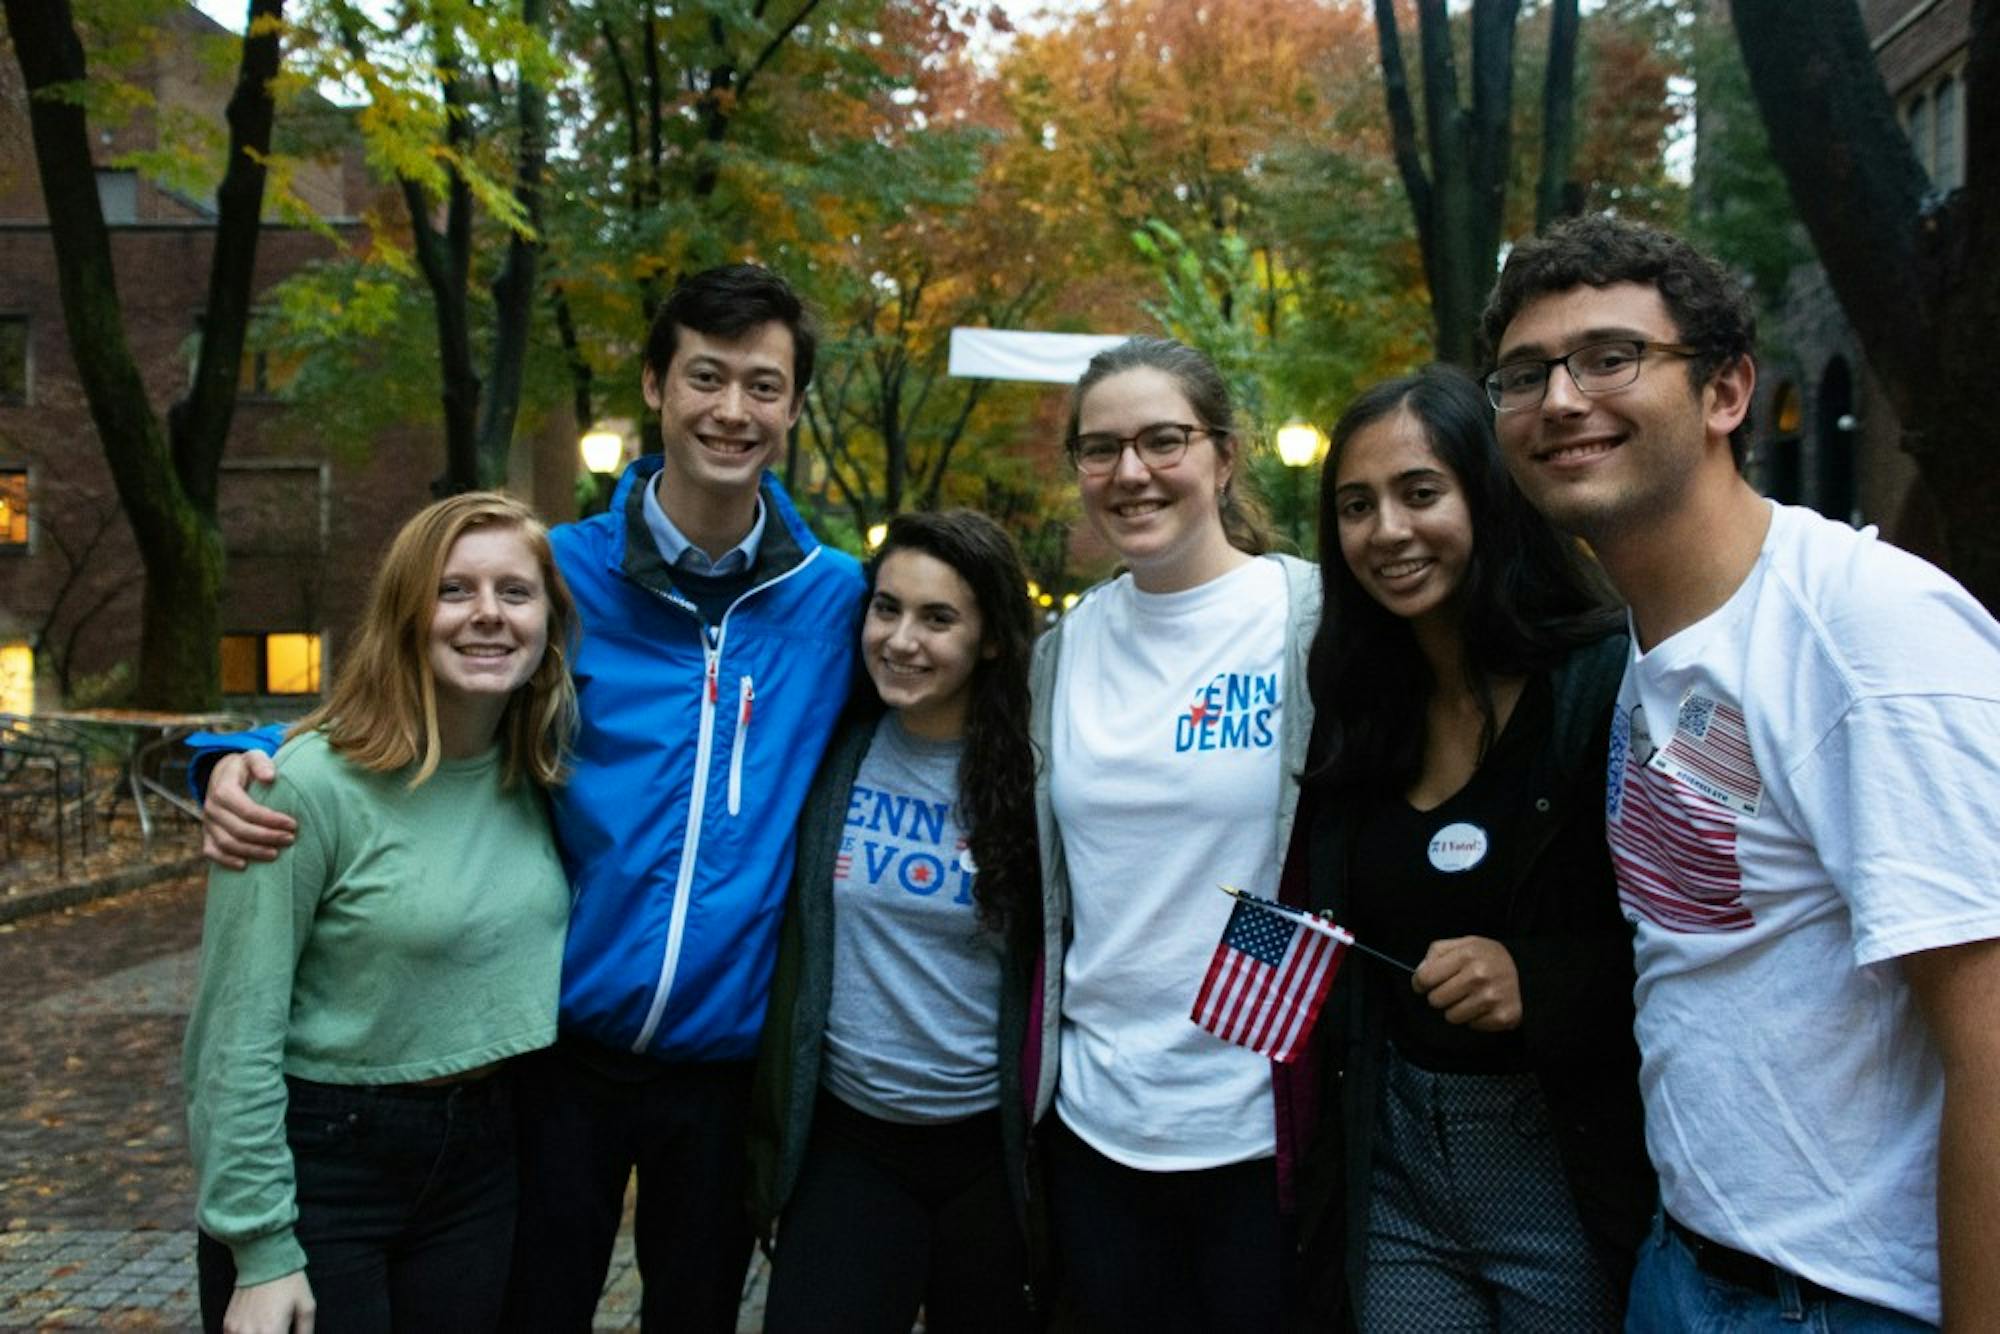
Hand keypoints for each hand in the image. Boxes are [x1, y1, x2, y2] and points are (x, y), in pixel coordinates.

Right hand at [202, 750, 293, 869]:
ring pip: (227, 843)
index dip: (271, 820)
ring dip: (252, 851)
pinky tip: (245, 865)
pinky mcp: (207, 833)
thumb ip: (261, 763)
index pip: (248, 810)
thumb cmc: (246, 767)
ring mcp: (208, 822)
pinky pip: (211, 851)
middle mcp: (212, 807)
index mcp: (223, 789)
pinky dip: (225, 861)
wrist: (224, 774)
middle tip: (290, 839)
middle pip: (239, 829)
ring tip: (275, 854)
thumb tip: (270, 777)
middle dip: (267, 837)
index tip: (293, 824)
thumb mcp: (254, 757)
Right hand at [223, 1272, 314, 1333]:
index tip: (286, 1333)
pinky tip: (255, 1329)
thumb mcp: (306, 1307)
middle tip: (278, 1329)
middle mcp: (249, 1333)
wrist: (264, 1260)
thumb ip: (304, 1332)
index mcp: (271, 1332)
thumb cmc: (289, 1283)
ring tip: (268, 1329)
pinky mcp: (227, 1324)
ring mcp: (235, 1330)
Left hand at [1412, 936, 1522, 1030]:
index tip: (1424, 984)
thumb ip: (1437, 952)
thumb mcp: (1464, 943)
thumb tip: (1419, 974)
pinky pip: (1472, 1026)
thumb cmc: (1488, 958)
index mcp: (1467, 954)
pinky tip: (1485, 1006)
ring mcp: (1491, 998)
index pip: (1425, 978)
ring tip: (1470, 998)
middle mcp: (1479, 976)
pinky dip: (1475, 1018)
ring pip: (1451, 1017)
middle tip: (1453, 990)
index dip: (1420, 983)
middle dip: (1440, 996)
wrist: (1528, 972)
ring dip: (1456, 1009)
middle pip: (1435, 1000)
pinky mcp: (1502, 1017)